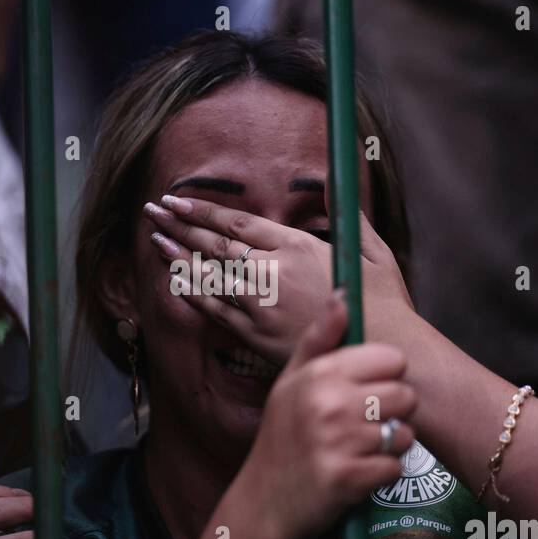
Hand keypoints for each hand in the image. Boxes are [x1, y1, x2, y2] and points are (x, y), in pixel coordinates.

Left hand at [143, 194, 414, 364]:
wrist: (384, 352)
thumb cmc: (384, 304)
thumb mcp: (373, 252)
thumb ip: (348, 216)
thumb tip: (330, 186)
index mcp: (298, 246)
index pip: (238, 222)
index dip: (203, 210)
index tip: (178, 200)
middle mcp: (274, 272)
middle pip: (216, 244)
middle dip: (181, 226)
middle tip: (152, 211)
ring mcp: (263, 305)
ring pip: (210, 276)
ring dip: (180, 257)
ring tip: (156, 240)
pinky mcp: (258, 336)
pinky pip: (217, 312)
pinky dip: (195, 295)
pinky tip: (176, 281)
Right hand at [232, 291, 416, 538]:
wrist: (264, 502)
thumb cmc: (282, 438)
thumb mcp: (290, 382)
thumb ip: (319, 339)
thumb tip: (343, 294)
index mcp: (319, 374)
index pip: (391, 359)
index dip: (386, 377)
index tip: (366, 393)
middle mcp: (328, 403)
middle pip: (406, 395)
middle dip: (392, 414)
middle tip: (363, 427)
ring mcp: (338, 442)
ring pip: (404, 432)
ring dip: (389, 445)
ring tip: (359, 450)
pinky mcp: (348, 478)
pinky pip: (394, 467)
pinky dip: (381, 475)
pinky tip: (357, 474)